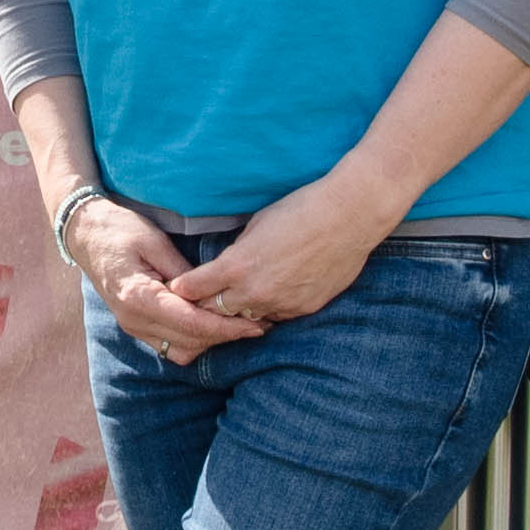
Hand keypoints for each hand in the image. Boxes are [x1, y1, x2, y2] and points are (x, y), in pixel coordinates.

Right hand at [66, 196, 260, 360]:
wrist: (85, 235)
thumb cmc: (120, 230)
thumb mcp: (155, 241)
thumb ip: (182, 271)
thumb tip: (210, 292)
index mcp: (138, 297)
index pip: (191, 323)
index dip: (226, 328)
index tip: (255, 325)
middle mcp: (133, 319)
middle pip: (190, 342)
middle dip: (225, 337)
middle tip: (259, 325)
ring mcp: (132, 327)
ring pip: (181, 351)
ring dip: (210, 342)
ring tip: (239, 325)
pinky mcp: (136, 327)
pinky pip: (170, 346)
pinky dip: (194, 340)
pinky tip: (213, 325)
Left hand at [167, 168, 402, 335]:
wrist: (348, 217)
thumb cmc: (301, 210)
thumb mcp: (256, 225)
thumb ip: (238, 252)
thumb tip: (228, 264)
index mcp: (237, 266)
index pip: (194, 290)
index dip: (185, 289)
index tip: (180, 288)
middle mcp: (255, 292)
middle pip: (215, 313)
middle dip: (208, 306)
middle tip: (205, 299)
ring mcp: (280, 304)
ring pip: (247, 319)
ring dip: (240, 310)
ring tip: (242, 297)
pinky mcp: (303, 310)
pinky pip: (277, 316)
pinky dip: (270, 308)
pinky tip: (274, 294)